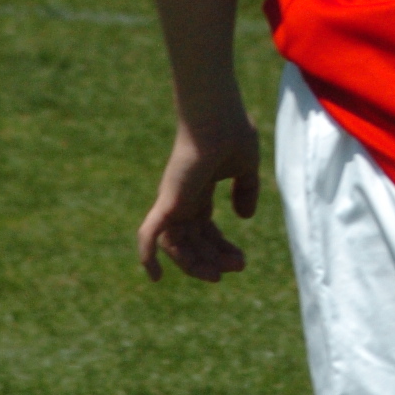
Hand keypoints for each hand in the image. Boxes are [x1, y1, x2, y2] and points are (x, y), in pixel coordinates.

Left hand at [136, 101, 261, 282]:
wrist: (217, 117)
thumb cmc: (232, 132)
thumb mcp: (246, 168)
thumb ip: (246, 190)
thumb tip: (244, 217)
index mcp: (199, 191)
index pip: (205, 229)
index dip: (221, 248)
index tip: (241, 260)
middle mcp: (182, 199)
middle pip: (193, 241)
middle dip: (213, 259)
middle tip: (238, 267)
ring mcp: (172, 201)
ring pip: (175, 245)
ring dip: (194, 263)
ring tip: (218, 274)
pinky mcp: (167, 201)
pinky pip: (149, 234)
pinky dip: (147, 256)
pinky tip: (155, 277)